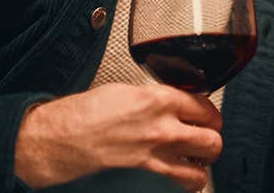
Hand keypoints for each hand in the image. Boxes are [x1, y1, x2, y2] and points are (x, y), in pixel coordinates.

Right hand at [14, 83, 221, 191]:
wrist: (60, 140)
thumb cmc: (84, 115)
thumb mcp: (125, 91)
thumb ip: (156, 97)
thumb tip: (174, 102)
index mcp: (158, 100)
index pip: (205, 106)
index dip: (207, 112)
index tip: (204, 115)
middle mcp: (163, 130)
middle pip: (212, 138)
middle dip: (211, 138)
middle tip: (204, 136)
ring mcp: (157, 158)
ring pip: (203, 168)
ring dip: (201, 164)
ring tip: (193, 159)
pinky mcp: (148, 179)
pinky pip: (181, 186)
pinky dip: (184, 183)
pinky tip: (177, 175)